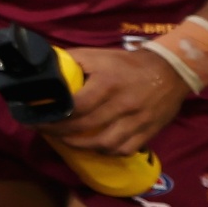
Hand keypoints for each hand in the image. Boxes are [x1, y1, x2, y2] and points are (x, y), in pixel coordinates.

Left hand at [41, 46, 189, 155]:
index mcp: (107, 83)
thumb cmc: (126, 63)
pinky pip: (124, 149)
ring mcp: (137, 121)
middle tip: (43, 129)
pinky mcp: (148, 132)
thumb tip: (45, 68)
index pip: (77, 105)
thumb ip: (71, 61)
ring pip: (104, 143)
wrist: (168, 71)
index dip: (55, 114)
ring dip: (80, 145)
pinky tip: (92, 146)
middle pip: (86, 126)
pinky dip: (105, 151)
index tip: (39, 116)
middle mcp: (122, 105)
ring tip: (63, 140)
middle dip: (59, 131)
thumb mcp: (96, 55)